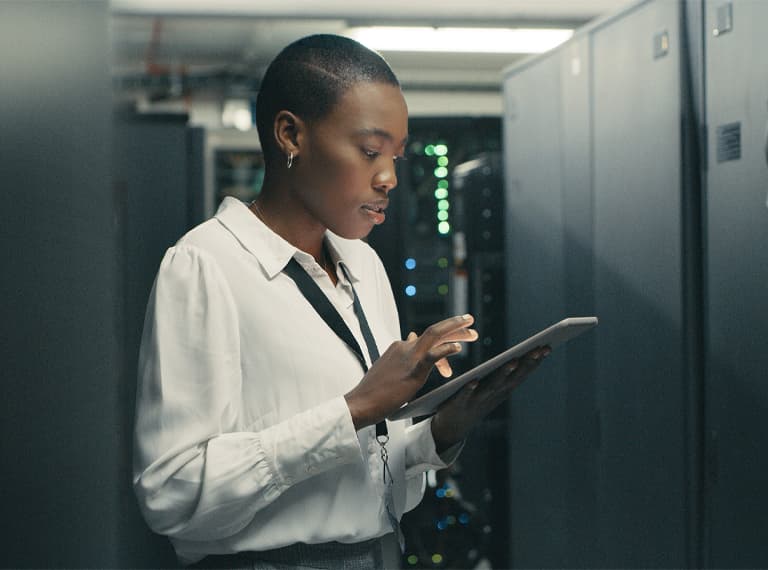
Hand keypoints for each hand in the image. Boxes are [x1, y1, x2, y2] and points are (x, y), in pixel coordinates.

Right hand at [345, 314, 477, 429]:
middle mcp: (404, 347)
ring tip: (472, 333)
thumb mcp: (389, 367)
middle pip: (434, 331)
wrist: (361, 403)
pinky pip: (433, 355)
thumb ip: (401, 354)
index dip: (443, 340)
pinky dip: (447, 349)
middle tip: (470, 323)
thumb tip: (411, 337)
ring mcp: (408, 357)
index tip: (455, 343)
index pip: (425, 338)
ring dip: (456, 331)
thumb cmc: (375, 390)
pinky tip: (458, 348)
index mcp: (399, 347)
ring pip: (435, 335)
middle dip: (454, 326)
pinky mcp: (413, 370)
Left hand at [430, 345, 550, 452]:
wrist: (453, 428)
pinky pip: (464, 396)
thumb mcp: (492, 390)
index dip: (533, 361)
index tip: (547, 347)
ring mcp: (477, 401)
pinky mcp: (459, 405)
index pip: (520, 374)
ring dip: (504, 374)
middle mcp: (493, 395)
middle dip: (526, 363)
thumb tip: (518, 358)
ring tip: (513, 361)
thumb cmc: (474, 402)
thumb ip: (502, 376)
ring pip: (492, 386)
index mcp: (501, 390)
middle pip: (512, 378)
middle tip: (540, 349)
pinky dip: (469, 390)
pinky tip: (473, 381)